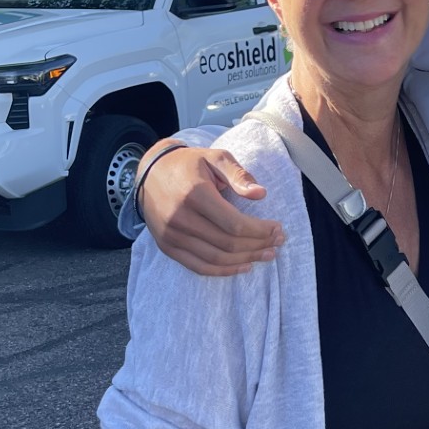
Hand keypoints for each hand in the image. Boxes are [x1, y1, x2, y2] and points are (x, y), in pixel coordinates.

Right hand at [138, 139, 283, 276]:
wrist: (150, 173)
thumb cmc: (189, 164)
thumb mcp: (215, 157)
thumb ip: (238, 175)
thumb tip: (261, 194)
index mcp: (195, 194)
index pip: (235, 224)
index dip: (260, 231)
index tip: (277, 228)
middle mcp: (180, 217)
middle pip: (228, 243)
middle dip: (258, 245)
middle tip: (277, 242)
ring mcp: (171, 235)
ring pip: (216, 258)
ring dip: (245, 260)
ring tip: (267, 255)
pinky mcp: (166, 246)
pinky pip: (198, 266)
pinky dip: (223, 271)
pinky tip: (243, 266)